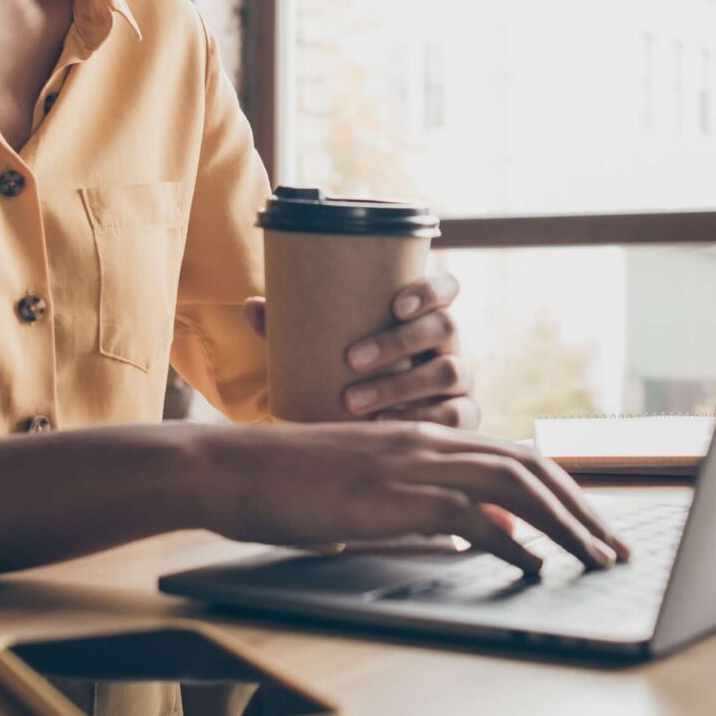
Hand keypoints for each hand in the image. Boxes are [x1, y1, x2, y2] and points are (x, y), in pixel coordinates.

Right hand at [195, 420, 630, 574]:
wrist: (229, 467)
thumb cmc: (286, 485)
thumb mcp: (367, 493)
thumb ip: (422, 510)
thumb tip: (476, 541)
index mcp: (425, 440)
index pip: (516, 458)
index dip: (564, 492)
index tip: (593, 528)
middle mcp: (428, 443)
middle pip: (531, 467)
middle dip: (582, 510)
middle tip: (614, 550)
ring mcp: (411, 465)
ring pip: (514, 485)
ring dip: (563, 525)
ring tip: (593, 561)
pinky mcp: (390, 495)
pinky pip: (467, 516)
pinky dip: (509, 544)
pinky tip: (532, 569)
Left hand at [239, 269, 477, 429]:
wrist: (374, 424)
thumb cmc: (351, 374)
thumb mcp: (327, 349)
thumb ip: (293, 327)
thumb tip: (251, 305)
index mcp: (425, 316)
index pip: (446, 288)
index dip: (429, 291)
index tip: (394, 305)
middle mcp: (450, 344)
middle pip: (445, 327)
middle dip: (398, 341)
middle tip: (350, 360)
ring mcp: (461, 381)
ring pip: (449, 372)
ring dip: (400, 386)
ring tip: (353, 401)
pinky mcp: (463, 417)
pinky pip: (456, 417)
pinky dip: (421, 421)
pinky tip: (384, 427)